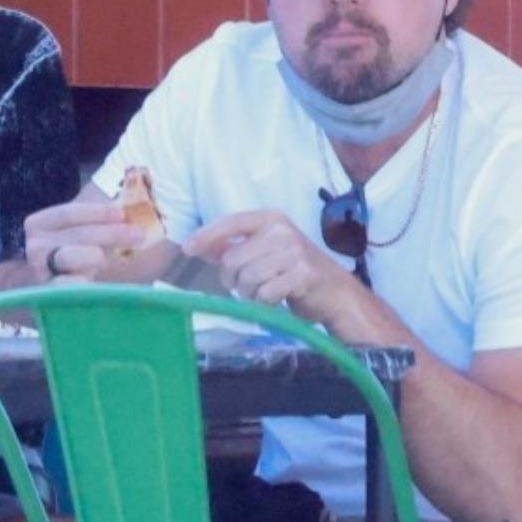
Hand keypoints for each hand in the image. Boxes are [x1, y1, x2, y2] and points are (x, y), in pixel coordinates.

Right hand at [21, 199, 147, 282]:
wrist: (60, 288)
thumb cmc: (79, 253)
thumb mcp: (85, 231)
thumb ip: (102, 218)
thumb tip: (133, 194)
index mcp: (39, 223)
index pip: (69, 213)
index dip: (97, 212)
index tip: (122, 214)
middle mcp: (34, 246)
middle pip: (76, 234)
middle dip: (110, 233)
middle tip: (138, 234)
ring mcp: (39, 270)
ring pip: (68, 256)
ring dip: (95, 254)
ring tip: (113, 256)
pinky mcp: (48, 292)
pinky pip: (64, 285)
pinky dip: (79, 282)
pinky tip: (94, 281)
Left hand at [185, 210, 360, 321]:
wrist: (334, 291)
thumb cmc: (294, 270)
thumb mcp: (265, 251)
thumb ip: (235, 247)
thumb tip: (199, 246)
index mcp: (271, 219)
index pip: (230, 223)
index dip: (206, 236)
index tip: (187, 249)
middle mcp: (281, 230)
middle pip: (232, 259)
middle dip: (233, 280)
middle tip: (246, 287)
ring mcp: (293, 251)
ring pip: (247, 279)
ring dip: (250, 294)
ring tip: (265, 292)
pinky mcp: (302, 274)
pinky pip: (265, 293)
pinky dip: (265, 303)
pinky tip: (276, 299)